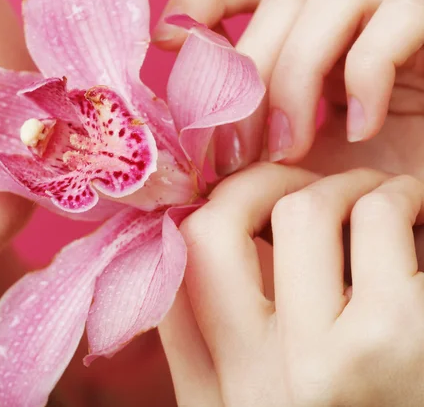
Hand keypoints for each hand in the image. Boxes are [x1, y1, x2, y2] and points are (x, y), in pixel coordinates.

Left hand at [154, 0, 423, 177]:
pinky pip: (398, 20)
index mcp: (303, 37)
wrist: (416, 212)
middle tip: (233, 157)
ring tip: (291, 151)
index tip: (164, 41)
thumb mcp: (282, 170)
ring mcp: (393, 16)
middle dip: (247, 79)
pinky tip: (359, 132)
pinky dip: (367, 76)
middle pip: (279, 1)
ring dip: (296, 77)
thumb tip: (176, 153)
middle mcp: (344, 17)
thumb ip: (237, 152)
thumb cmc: (354, 192)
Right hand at [159, 163, 423, 406]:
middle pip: (211, 232)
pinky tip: (420, 216)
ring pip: (305, 209)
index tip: (244, 204)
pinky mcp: (400, 335)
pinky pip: (381, 215)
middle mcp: (259, 385)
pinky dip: (405, 197)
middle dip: (259, 184)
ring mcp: (329, 364)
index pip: (169, 280)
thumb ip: (223, 342)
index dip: (197, 216)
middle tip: (305, 185)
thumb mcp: (265, 399)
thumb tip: (193, 242)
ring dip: (351, 186)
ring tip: (382, 202)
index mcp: (221, 397)